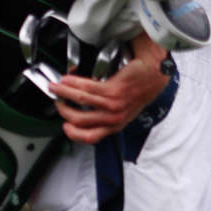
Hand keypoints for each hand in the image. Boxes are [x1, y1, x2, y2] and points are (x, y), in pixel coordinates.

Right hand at [49, 44, 171, 143]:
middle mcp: (115, 118)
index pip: (90, 137)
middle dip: (63, 110)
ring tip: (56, 87)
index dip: (73, 133)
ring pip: (80, 101)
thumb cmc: (140, 87)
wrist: (154, 72)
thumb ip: (105, 116)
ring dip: (63, 92)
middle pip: (79, 120)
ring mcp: (114, 104)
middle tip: (58, 102)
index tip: (65, 126)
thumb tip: (83, 114)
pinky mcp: (114, 90)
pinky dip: (72, 83)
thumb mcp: (124, 110)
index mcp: (116, 125)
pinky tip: (67, 79)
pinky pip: (86, 88)